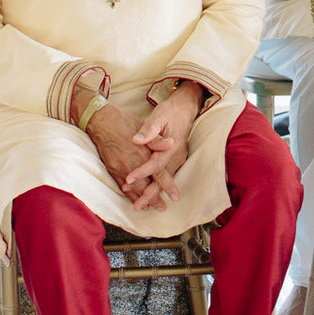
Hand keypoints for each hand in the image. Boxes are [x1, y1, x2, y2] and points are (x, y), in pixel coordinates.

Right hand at [81, 101, 181, 213]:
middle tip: (162, 208)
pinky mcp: (111, 168)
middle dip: (154, 199)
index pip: (159, 173)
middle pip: (146, 186)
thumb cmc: (125, 122)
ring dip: (142, 200)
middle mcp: (131, 163)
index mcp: (142, 153)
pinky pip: (121, 186)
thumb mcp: (145, 127)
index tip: (175, 196)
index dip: (167, 185)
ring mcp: (120, 167)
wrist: (102, 120)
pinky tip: (134, 199)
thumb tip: (171, 143)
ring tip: (150, 207)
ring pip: (133, 189)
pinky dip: (129, 195)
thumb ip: (157, 140)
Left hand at [126, 84, 204, 207]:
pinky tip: (150, 193)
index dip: (142, 173)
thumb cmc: (170, 112)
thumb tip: (138, 140)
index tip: (128, 180)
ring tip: (141, 205)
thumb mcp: (158, 116)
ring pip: (165, 180)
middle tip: (138, 206)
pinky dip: (158, 186)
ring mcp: (178, 158)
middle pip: (162, 179)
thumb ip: (149, 130)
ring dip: (154, 193)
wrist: (185, 107)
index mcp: (171, 146)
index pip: (155, 164)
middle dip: (150, 194)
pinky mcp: (176, 158)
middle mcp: (176, 155)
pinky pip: (167, 176)